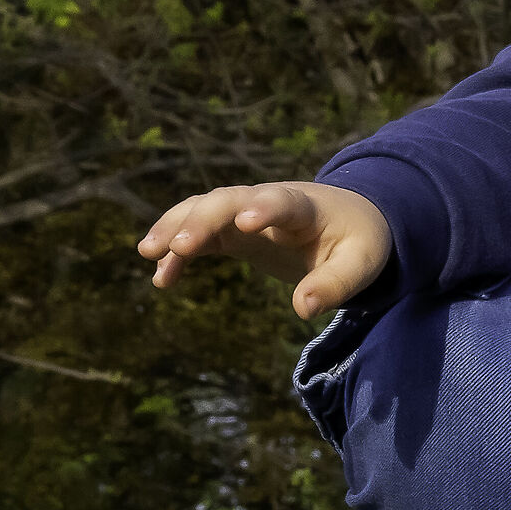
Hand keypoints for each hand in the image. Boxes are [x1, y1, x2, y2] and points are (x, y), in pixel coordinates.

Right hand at [137, 181, 392, 319]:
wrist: (350, 219)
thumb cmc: (358, 241)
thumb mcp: (361, 264)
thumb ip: (336, 284)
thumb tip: (303, 308)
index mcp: (305, 207)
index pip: (281, 201)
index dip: (263, 208)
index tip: (244, 223)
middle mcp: (267, 202)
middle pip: (227, 201)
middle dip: (202, 220)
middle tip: (178, 247)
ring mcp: (245, 213)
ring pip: (203, 211)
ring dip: (175, 227)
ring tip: (148, 253)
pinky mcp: (234, 232)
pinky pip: (200, 236)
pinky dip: (179, 253)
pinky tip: (162, 279)